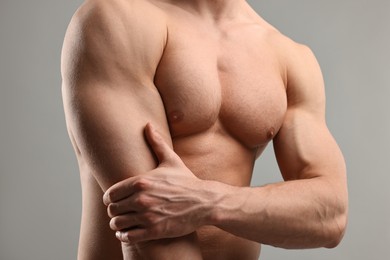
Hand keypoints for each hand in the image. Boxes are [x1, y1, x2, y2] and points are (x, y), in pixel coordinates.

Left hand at [103, 123, 213, 242]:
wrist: (205, 202)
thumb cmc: (186, 181)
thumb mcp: (171, 160)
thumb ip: (156, 143)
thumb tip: (148, 124)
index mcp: (141, 181)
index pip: (110, 193)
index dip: (110, 198)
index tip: (114, 200)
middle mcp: (141, 198)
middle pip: (112, 209)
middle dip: (114, 211)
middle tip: (120, 212)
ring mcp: (147, 216)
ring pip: (118, 224)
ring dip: (118, 224)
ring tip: (123, 223)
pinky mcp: (154, 230)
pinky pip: (128, 237)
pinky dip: (125, 235)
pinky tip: (129, 232)